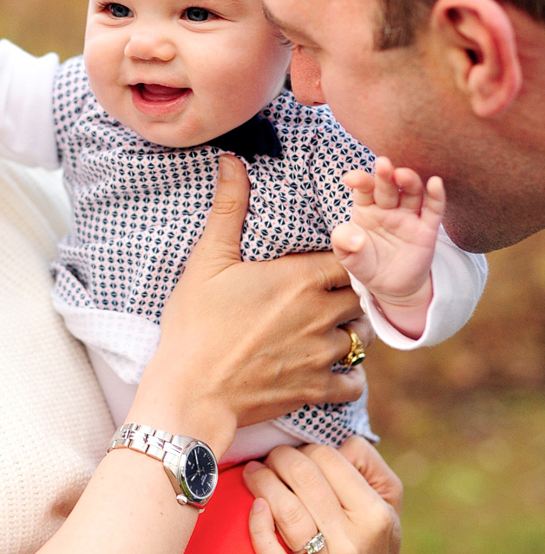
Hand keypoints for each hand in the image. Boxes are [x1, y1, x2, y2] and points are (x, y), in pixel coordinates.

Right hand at [131, 157, 367, 455]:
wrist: (191, 392)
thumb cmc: (195, 324)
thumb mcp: (207, 261)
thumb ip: (228, 209)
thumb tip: (232, 160)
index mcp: (299, 278)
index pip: (350, 259)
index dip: (344, 259)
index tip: (328, 262)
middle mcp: (321, 314)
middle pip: (361, 297)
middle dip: (350, 295)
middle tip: (331, 295)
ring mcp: (321, 355)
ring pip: (362, 339)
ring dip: (353, 333)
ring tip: (333, 329)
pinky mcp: (316, 390)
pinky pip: (354, 385)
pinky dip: (350, 378)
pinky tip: (334, 371)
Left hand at [245, 437, 402, 553]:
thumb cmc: (368, 542)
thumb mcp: (386, 505)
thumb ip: (369, 465)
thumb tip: (340, 440)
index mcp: (377, 517)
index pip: (329, 459)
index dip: (305, 448)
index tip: (295, 451)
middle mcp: (355, 545)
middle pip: (304, 478)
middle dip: (279, 458)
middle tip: (269, 457)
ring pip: (286, 511)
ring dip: (261, 482)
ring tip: (253, 473)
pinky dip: (258, 526)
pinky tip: (255, 507)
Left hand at [331, 157, 443, 336]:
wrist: (391, 287)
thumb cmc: (365, 264)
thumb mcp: (347, 256)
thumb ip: (344, 243)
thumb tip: (356, 239)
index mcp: (366, 208)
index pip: (364, 189)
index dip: (359, 181)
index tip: (351, 179)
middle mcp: (388, 207)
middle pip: (388, 187)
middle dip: (385, 175)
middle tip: (383, 164)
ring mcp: (408, 216)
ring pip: (411, 192)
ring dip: (409, 181)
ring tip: (402, 174)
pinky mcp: (427, 229)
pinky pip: (433, 209)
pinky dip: (436, 195)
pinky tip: (435, 182)